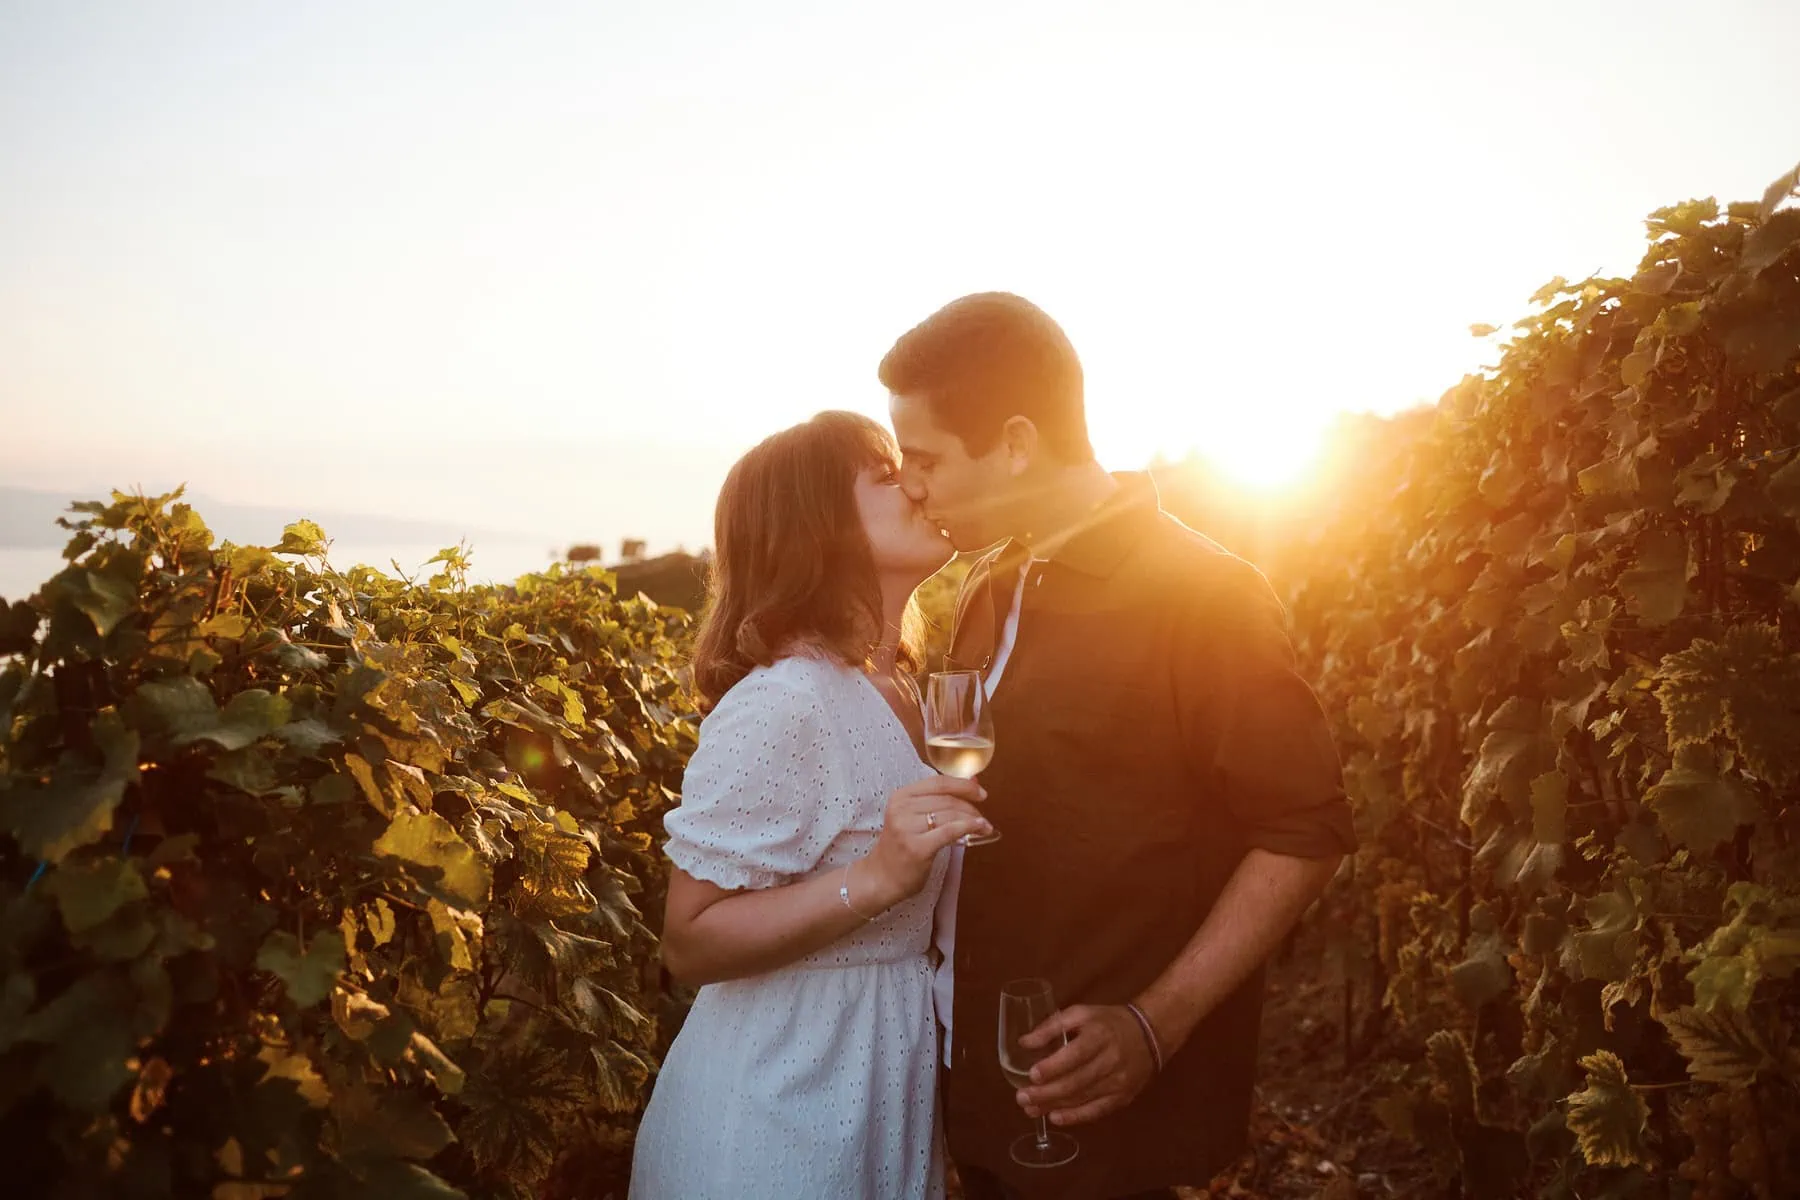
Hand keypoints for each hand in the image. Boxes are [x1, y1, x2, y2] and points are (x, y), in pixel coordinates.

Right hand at [857, 776, 989, 907]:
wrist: (881, 878)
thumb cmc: (901, 847)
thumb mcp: (912, 817)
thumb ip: (938, 800)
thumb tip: (973, 782)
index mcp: (900, 796)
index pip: (938, 782)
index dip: (963, 785)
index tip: (980, 792)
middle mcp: (901, 808)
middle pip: (947, 799)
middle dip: (970, 806)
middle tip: (981, 815)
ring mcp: (907, 828)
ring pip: (951, 815)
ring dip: (973, 819)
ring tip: (984, 826)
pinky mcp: (917, 847)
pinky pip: (950, 832)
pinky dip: (969, 827)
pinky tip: (980, 828)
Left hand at [1014, 1004, 1155, 1126]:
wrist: (1148, 1035)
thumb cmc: (1108, 1022)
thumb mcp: (1082, 1013)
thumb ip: (1053, 1025)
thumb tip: (1025, 1042)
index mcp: (1099, 1035)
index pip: (1075, 1055)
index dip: (1053, 1067)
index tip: (1031, 1074)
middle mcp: (1111, 1061)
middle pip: (1076, 1082)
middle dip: (1046, 1093)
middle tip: (1022, 1097)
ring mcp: (1118, 1083)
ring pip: (1082, 1099)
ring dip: (1053, 1106)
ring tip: (1030, 1108)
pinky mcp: (1122, 1098)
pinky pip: (1096, 1111)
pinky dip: (1074, 1117)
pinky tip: (1055, 1118)